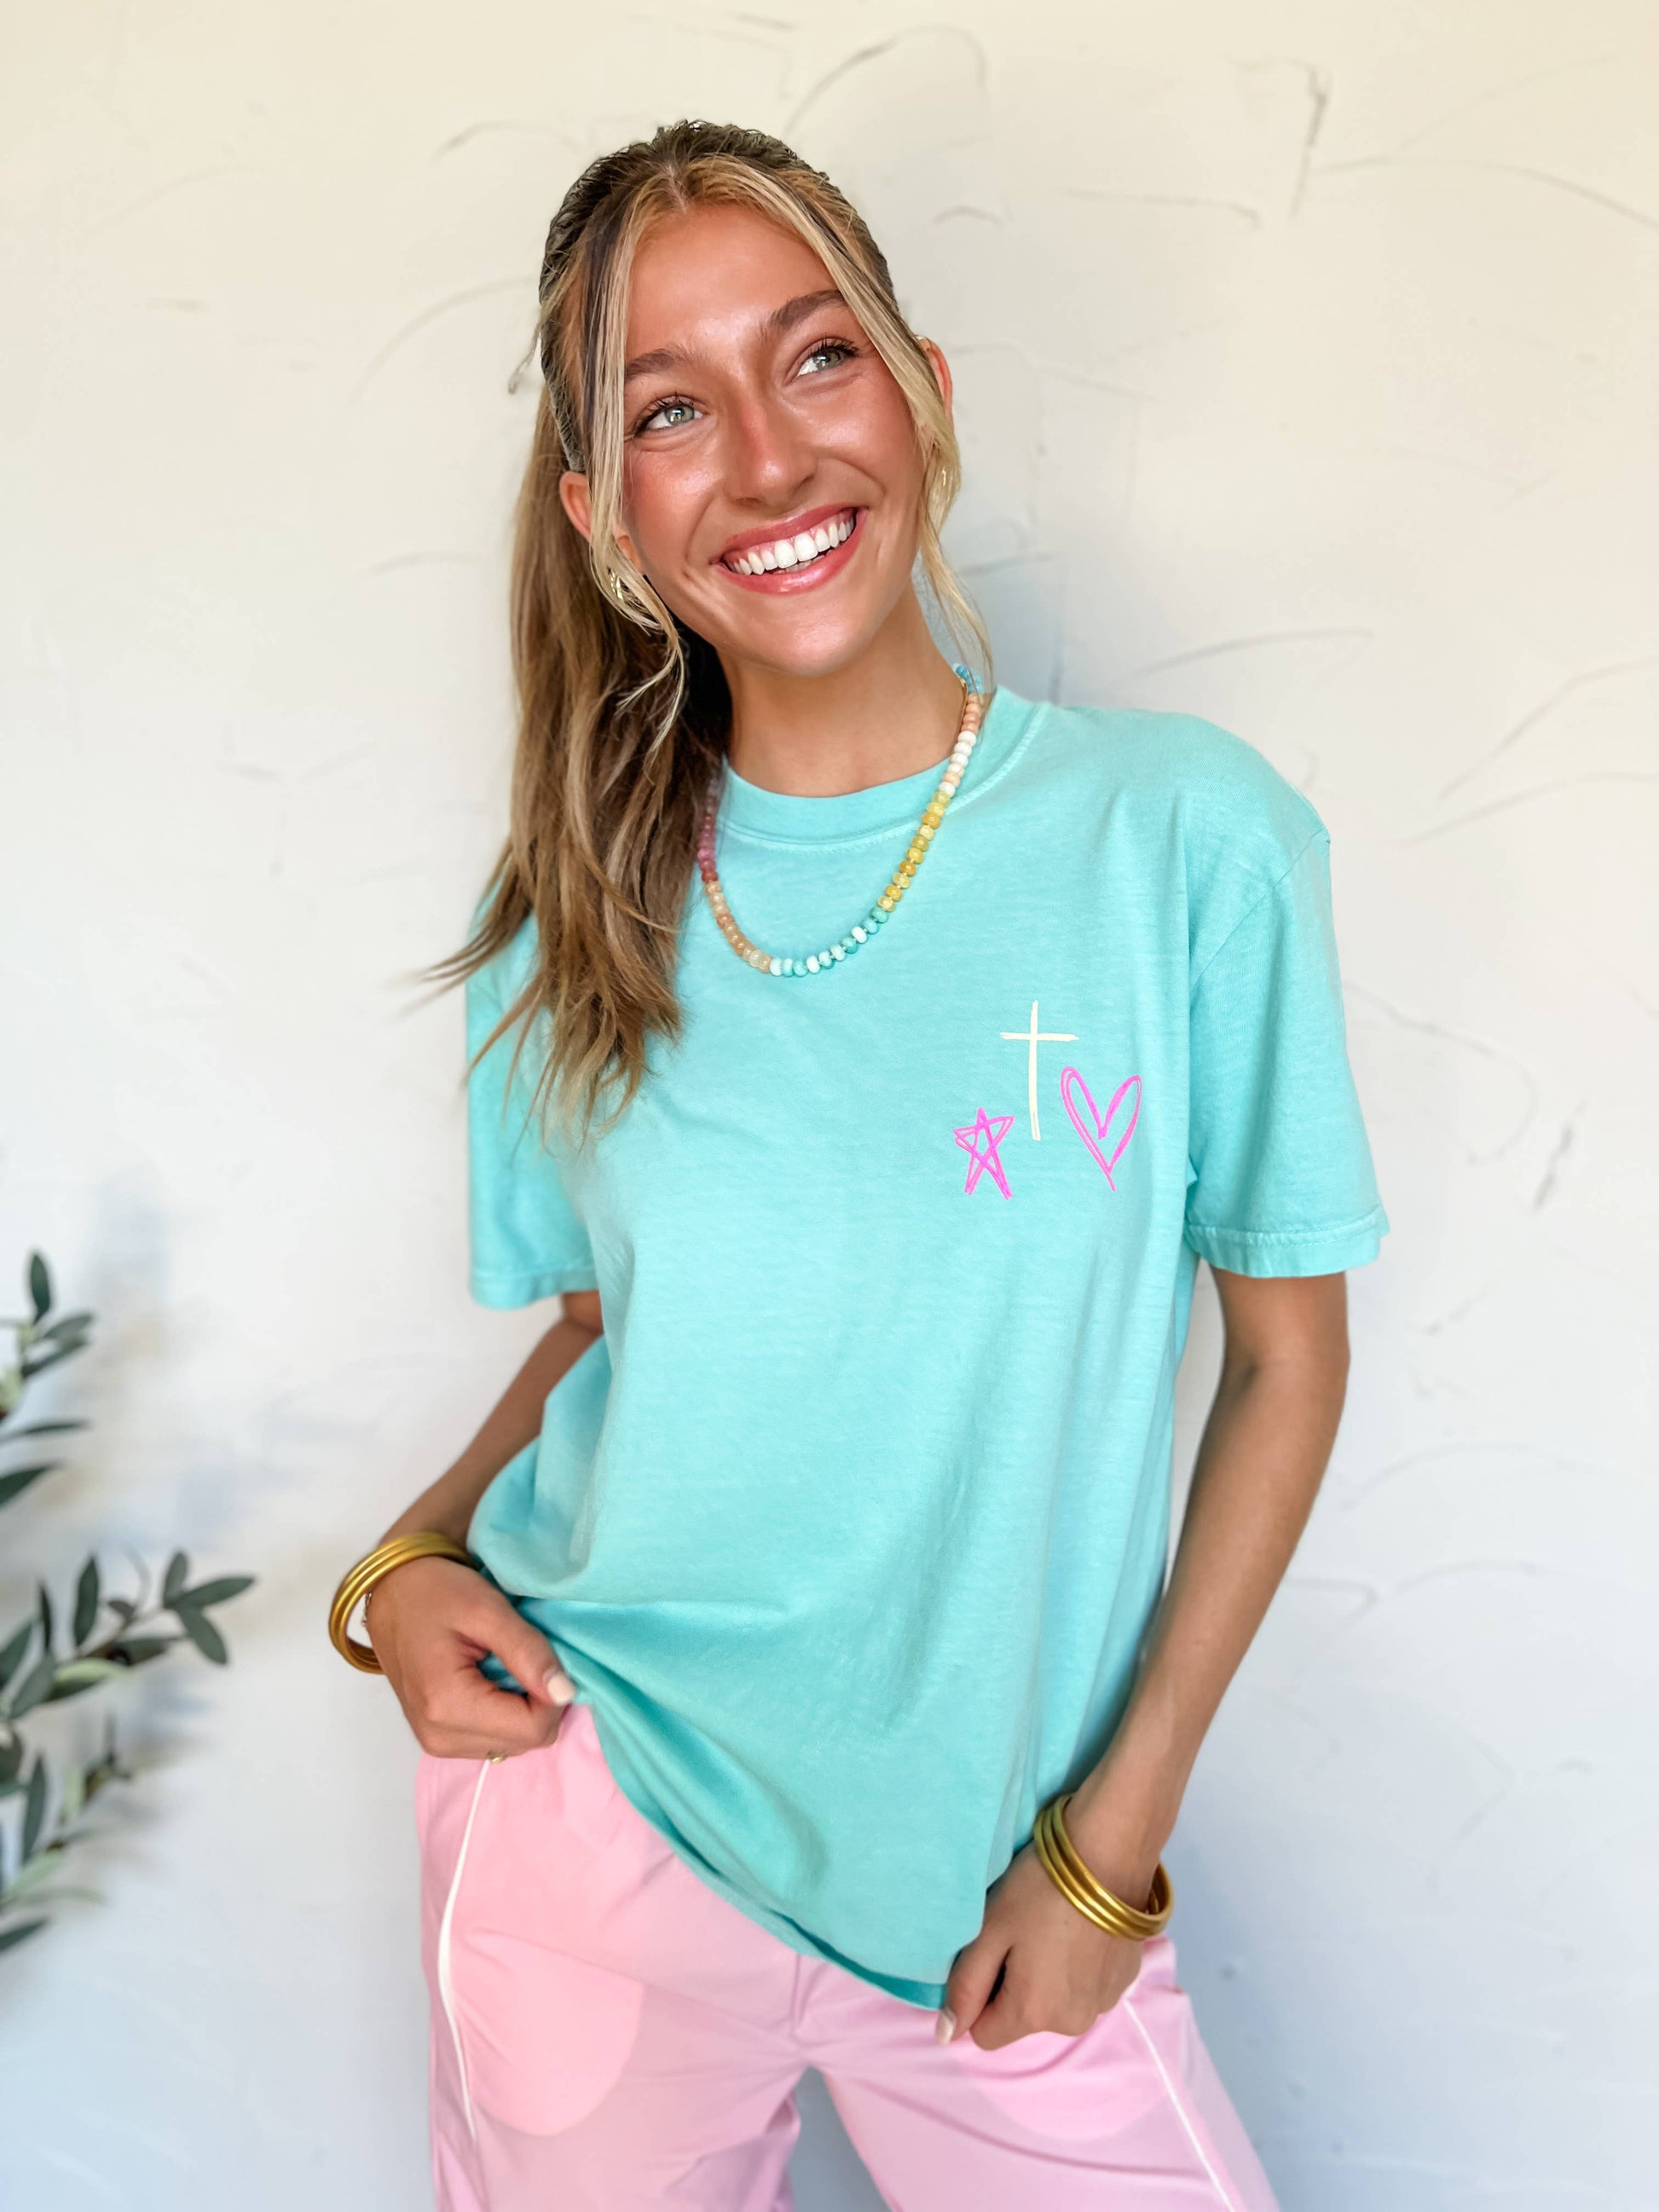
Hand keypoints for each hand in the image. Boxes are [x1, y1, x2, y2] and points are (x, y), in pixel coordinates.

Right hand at [366, 1555, 574, 1758]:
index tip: (541, 1658)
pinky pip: (493, 1740)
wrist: (393, 1593)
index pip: (532, 1729)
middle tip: (520, 1657)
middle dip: (537, 1701)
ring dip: (521, 1708)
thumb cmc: (437, 1592)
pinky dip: (504, 1713)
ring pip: (513, 1744)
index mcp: (448, 1706)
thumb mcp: (488, 1609)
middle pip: (524, 1741)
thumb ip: (528, 1652)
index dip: (552, 1695)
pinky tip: (491, 1680)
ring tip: (502, 1665)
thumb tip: (566, 1694)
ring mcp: (436, 1743)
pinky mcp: (438, 1740)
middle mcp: (440, 1737)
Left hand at [940, 1841, 1146, 2049]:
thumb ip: (965, 1986)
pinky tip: (1080, 1928)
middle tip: (1020, 1933)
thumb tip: (946, 2035)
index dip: (979, 1995)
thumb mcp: (990, 1930)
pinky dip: (1076, 1967)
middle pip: (1022, 2017)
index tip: (991, 1951)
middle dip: (1013, 1984)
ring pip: (1055, 2003)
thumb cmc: (1040, 1889)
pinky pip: (1084, 1988)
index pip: (984, 2033)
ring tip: (1051, 1927)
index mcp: (1033, 2013)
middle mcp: (1072, 2023)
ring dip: (1047, 1977)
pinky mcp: (1124, 1981)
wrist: (1111, 1854)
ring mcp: (1103, 2003)